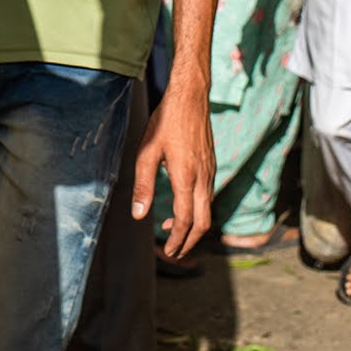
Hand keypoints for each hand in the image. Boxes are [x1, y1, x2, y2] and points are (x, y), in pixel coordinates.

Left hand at [134, 83, 214, 258]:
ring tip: (171, 233)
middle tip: (174, 253)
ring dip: (192, 227)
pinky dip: (197, 211)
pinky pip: (208, 197)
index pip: (185, 220)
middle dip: (189, 242)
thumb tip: (139, 215)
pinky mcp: (211, 166)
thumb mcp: (147, 152)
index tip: (167, 252)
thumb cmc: (165, 121)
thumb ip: (143, 185)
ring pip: (208, 211)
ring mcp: (210, 172)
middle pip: (203, 223)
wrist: (191, 97)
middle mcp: (203, 178)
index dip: (176, 240)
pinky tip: (180, 207)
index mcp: (186, 177)